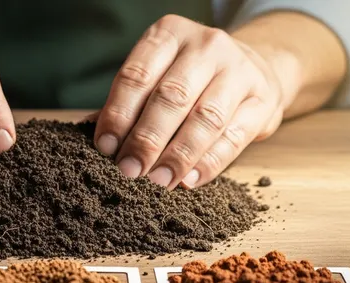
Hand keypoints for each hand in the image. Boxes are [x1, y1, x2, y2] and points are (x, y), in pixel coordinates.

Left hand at [94, 15, 283, 188]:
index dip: (118, 113)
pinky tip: (188, 181)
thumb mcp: (158, 75)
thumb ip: (127, 103)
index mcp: (170, 34)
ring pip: (205, 118)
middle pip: (171, 97)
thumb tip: (86, 131)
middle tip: (129, 170)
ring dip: (177, 156)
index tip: (106, 147)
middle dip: (146, 139)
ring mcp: (240, 70)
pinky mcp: (263, 101)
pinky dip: (209, 163)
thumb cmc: (189, 79)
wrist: (255, 70)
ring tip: (157, 181)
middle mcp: (206, 46)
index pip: (138, 75)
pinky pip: (233, 137)